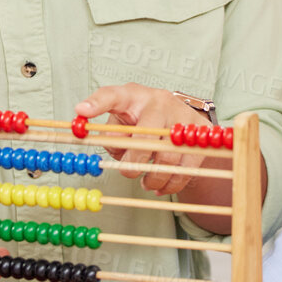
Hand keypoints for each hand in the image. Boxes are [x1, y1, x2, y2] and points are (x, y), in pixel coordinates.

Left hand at [76, 85, 209, 195]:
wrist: (179, 120)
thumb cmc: (141, 122)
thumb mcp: (121, 124)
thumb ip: (112, 137)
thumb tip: (114, 150)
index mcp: (133, 96)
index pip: (112, 95)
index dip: (96, 103)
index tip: (81, 110)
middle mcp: (159, 101)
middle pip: (145, 135)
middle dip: (134, 162)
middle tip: (128, 174)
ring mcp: (182, 115)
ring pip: (168, 156)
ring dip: (154, 178)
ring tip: (146, 183)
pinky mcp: (201, 131)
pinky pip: (186, 167)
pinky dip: (171, 184)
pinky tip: (161, 186)